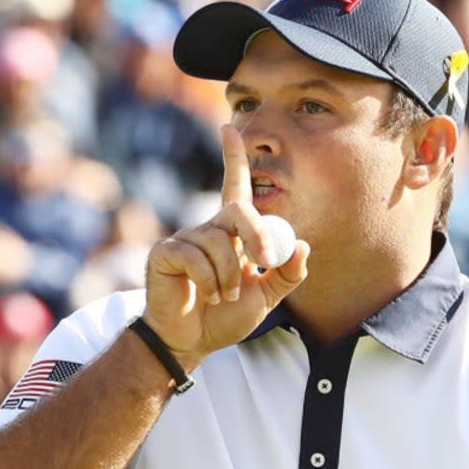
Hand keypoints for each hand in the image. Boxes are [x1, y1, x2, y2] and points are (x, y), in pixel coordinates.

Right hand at [142, 125, 308, 364]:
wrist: (192, 341)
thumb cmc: (225, 317)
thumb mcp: (266, 297)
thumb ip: (287, 274)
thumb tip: (303, 246)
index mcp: (232, 233)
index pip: (234, 187)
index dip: (233, 158)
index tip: (230, 127)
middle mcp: (209, 228)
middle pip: (238, 211)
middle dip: (257, 236)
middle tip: (263, 263)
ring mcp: (185, 239)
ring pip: (219, 242)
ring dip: (228, 276)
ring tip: (221, 296)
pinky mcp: (166, 253)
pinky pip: (195, 257)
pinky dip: (208, 281)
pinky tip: (202, 293)